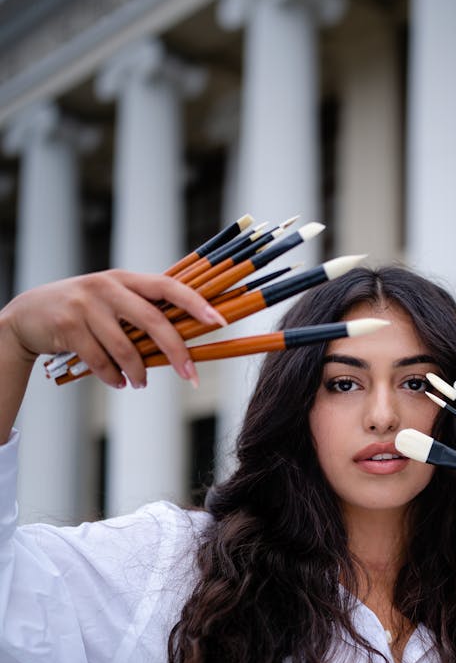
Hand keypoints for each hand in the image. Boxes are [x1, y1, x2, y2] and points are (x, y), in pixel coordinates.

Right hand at [0, 269, 224, 388]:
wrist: (28, 315)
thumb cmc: (82, 311)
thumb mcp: (111, 300)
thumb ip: (141, 311)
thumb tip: (184, 340)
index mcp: (125, 279)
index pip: (168, 286)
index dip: (196, 303)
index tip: (219, 322)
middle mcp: (107, 287)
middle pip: (153, 321)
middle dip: (177, 352)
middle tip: (191, 376)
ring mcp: (86, 306)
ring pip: (126, 349)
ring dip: (139, 373)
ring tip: (139, 383)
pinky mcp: (68, 327)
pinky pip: (101, 362)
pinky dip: (114, 378)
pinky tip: (118, 382)